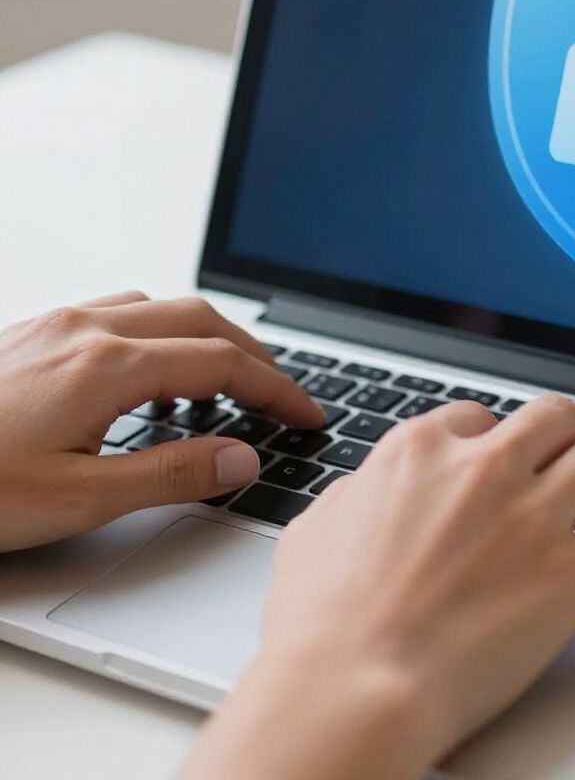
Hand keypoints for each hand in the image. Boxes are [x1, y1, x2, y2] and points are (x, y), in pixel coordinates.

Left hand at [0, 291, 323, 550]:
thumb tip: (242, 458)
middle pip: (204, 321)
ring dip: (209, 338)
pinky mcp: (34, 330)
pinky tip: (151, 370)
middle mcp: (88, 328)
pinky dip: (162, 333)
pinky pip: (121, 311)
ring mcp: (58, 322)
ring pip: (162, 308)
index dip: (278, 390)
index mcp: (109, 365)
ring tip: (227, 383)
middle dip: (255, 356)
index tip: (308, 415)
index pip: (224, 365)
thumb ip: (172, 473)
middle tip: (282, 397)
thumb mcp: (79, 498)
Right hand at [182, 395, 574, 779]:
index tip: (507, 466)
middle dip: (566, 439)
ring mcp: (532, 517)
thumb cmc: (322, 627)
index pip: (479, 416)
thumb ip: (356, 494)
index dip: (496, 442)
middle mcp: (484, 468)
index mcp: (422, 451)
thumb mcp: (317, 531)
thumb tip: (370, 491)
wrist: (351, 691)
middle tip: (569, 470)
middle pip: (555, 416)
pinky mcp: (572, 573)